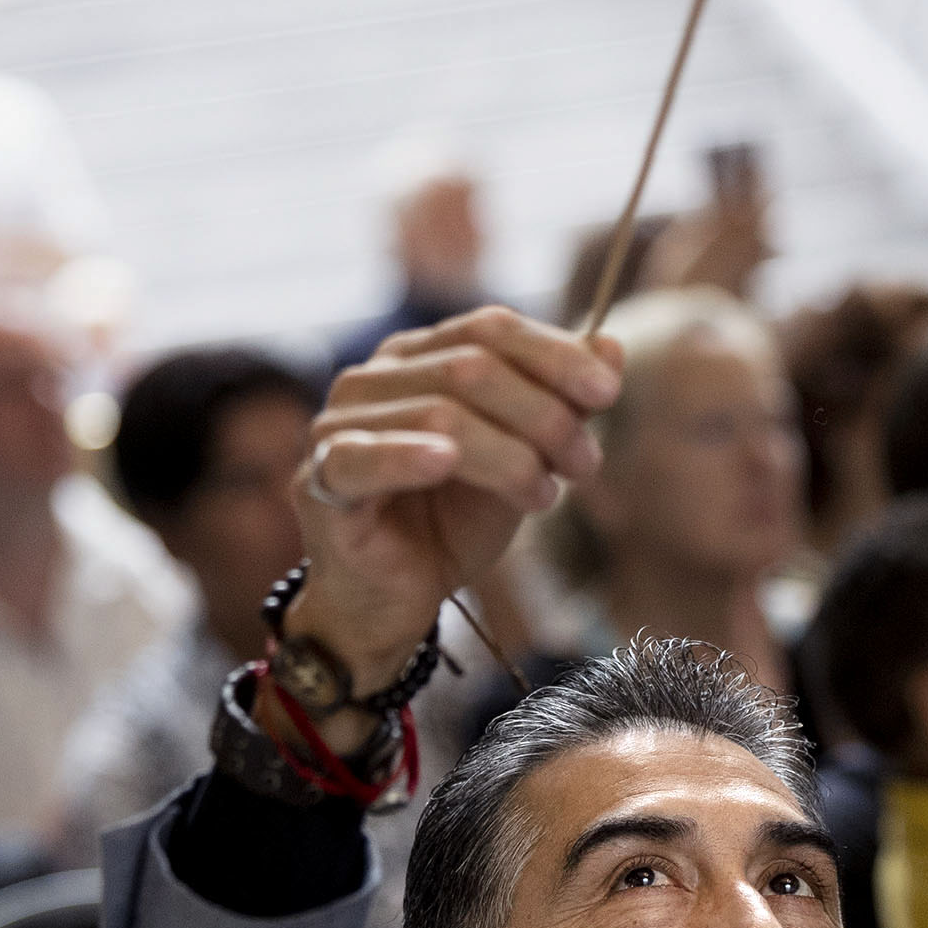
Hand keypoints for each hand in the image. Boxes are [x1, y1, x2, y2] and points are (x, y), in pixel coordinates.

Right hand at [291, 307, 621, 698]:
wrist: (398, 598)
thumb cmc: (452, 523)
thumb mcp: (521, 460)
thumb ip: (560, 404)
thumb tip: (610, 344)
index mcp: (416, 358)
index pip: (489, 329)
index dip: (555, 356)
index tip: (607, 394)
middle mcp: (372, 378)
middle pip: (471, 368)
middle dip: (543, 415)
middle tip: (585, 465)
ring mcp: (337, 425)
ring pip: (437, 414)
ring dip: (508, 456)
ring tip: (544, 497)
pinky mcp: (318, 480)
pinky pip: (364, 459)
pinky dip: (409, 457)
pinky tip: (445, 465)